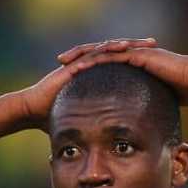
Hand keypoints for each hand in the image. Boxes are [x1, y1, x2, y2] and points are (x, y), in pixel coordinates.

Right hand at [16, 39, 158, 129]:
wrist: (32, 111)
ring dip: (126, 44)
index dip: (135, 61)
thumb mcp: (80, 122)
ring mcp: (79, 64)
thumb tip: (105, 145)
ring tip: (143, 43)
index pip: (117, 64)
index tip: (153, 60)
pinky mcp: (72, 66)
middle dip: (136, 47)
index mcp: (92, 76)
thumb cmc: (51, 117)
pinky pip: (92, 54)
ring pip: (106, 48)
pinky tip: (121, 47)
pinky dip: (107, 50)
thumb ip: (92, 128)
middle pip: (115, 52)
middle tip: (155, 44)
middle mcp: (86, 66)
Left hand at [60, 41, 187, 105]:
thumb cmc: (186, 92)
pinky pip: (111, 55)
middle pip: (98, 53)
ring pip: (100, 50)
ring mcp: (134, 53)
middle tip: (59, 64)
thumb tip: (145, 124)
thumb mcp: (159, 101)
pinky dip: (94, 59)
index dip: (87, 67)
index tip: (70, 75)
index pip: (105, 62)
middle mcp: (131, 55)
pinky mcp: (138, 55)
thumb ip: (149, 107)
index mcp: (133, 64)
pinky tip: (80, 64)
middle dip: (77, 57)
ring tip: (63, 61)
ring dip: (80, 55)